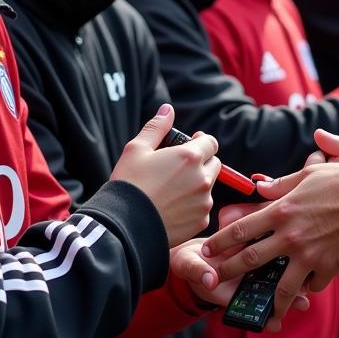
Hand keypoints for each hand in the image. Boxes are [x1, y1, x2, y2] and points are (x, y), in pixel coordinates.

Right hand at [111, 104, 219, 245]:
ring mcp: (204, 202)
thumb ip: (157, 127)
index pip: (211, 143)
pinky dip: (192, 206)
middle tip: (179, 169)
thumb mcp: (136, 149)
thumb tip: (168, 109)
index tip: (189, 146)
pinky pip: (202, 208)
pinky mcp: (200, 221)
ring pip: (208, 187)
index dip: (200, 143)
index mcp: (190, 157)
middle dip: (202, 163)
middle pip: (214, 164)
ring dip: (197, 185)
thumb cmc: (129, 185)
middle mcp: (203, 178)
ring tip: (172, 190)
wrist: (124, 227)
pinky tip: (172, 208)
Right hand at [172, 233, 311, 330]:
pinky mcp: (253, 248)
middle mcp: (243, 281)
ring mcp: (250, 266)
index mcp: (229, 290)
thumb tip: (210, 280)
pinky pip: (270, 251)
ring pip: (274, 274)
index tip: (276, 324)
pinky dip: (283, 252)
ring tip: (310, 283)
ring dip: (291, 276)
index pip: (248, 307)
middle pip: (267, 292)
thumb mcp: (188, 268)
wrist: (193, 250)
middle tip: (304, 304)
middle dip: (286, 298)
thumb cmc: (189, 264)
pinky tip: (300, 249)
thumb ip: (198, 273)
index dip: (263, 317)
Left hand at [202, 163, 338, 319]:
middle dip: (229, 272)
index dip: (221, 241)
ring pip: (280, 287)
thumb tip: (260, 187)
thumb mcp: (312, 176)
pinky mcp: (328, 269)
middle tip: (214, 280)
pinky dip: (307, 289)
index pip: (242, 229)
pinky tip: (303, 292)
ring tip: (259, 309)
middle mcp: (291, 236)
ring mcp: (309, 256)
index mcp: (283, 211)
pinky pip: (312, 286)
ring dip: (267, 300)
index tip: (206, 249)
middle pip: (251, 259)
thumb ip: (284, 184)